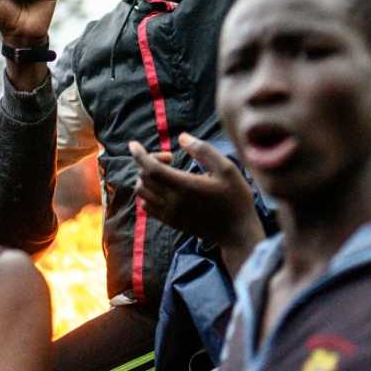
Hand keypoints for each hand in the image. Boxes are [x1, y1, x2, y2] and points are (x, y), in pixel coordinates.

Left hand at [131, 133, 264, 274]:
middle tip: (169, 158)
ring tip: (165, 173)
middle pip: (144, 178)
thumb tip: (182, 138)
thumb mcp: (226, 168)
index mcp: (185, 186)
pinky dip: (147, 193)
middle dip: (148, 162)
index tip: (133, 144)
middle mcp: (173, 201)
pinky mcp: (171, 222)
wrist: (236, 232)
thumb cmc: (235, 198)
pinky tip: (163, 188)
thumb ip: (203, 151)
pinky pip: (147, 207)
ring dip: (146, 178)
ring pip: (142, 193)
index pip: (151, 169)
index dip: (139, 155)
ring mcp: (170, 214)